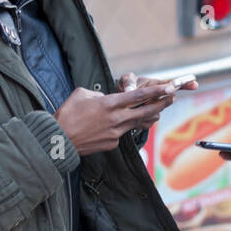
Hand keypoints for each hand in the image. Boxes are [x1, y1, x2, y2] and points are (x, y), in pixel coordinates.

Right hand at [54, 75, 193, 155]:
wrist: (58, 141)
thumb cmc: (67, 114)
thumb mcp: (81, 94)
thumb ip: (99, 94)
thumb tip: (106, 98)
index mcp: (109, 104)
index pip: (138, 95)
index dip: (156, 91)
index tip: (170, 87)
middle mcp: (116, 118)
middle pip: (145, 110)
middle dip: (161, 103)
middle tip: (173, 97)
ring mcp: (115, 133)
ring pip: (137, 122)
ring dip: (148, 114)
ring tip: (158, 108)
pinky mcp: (112, 143)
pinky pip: (123, 132)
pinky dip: (126, 126)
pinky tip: (124, 122)